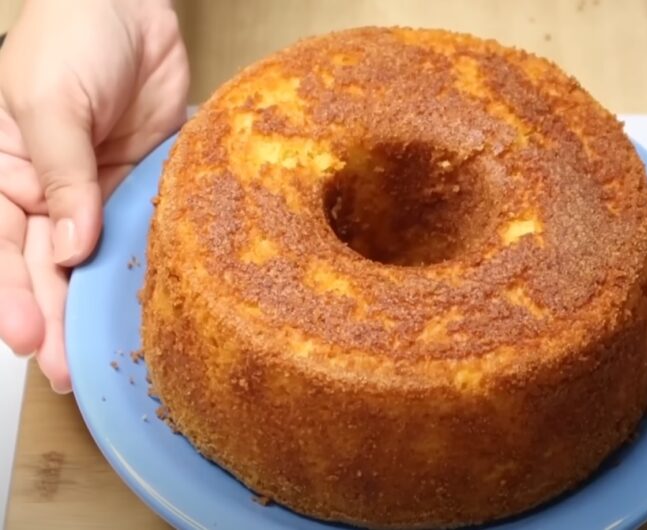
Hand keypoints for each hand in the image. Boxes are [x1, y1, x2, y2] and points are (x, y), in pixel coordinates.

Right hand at [0, 0, 188, 391]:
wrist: (130, 8)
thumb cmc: (70, 39)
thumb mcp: (48, 103)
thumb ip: (62, 176)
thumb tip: (69, 249)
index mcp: (5, 174)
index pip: (1, 247)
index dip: (11, 296)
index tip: (26, 340)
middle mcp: (47, 193)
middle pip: (46, 267)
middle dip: (54, 318)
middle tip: (67, 371)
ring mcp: (95, 194)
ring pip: (91, 261)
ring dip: (93, 307)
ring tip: (102, 356)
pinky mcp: (139, 187)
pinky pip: (137, 233)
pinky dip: (138, 268)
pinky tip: (143, 304)